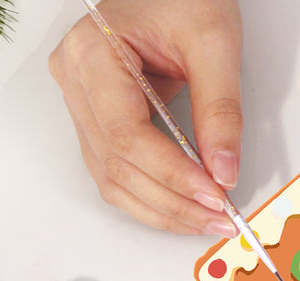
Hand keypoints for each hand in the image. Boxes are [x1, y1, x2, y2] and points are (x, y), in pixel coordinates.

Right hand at [49, 0, 241, 234]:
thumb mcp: (214, 41)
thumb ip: (220, 109)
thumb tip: (224, 171)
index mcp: (91, 52)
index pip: (128, 136)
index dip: (172, 175)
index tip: (215, 194)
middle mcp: (75, 81)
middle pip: (118, 165)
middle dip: (173, 202)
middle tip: (220, 217)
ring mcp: (81, 104)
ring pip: (113, 180)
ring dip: (162, 210)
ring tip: (207, 219)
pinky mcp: (97, 121)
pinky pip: (118, 174)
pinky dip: (153, 198)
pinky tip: (185, 208)